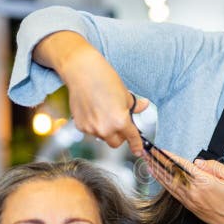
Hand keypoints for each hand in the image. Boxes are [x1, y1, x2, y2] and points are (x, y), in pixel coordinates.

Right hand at [34, 31, 149, 155]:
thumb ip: (134, 106)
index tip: (138, 151)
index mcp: (120, 121)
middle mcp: (105, 128)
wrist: (81, 72)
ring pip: (103, 137)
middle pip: (116, 143)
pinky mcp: (80, 126)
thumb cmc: (104, 79)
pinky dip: (94, 125)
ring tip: (104, 111)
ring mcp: (91, 128)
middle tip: (120, 123)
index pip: (132, 138)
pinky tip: (94, 111)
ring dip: (106, 130)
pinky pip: (91, 131)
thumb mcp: (125, 94)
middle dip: (120, 136)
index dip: (137, 146)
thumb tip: (143, 106)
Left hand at [145, 150, 223, 223]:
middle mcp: (193, 191)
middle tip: (145, 151)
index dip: (169, 156)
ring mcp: (190, 200)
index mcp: (204, 182)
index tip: (159, 149)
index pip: (182, 165)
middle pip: (171, 173)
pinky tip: (157, 176)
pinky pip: (172, 191)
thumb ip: (215, 166)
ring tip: (146, 160)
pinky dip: (162, 182)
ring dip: (156, 170)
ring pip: (168, 182)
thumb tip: (198, 162)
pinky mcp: (189, 206)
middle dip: (156, 161)